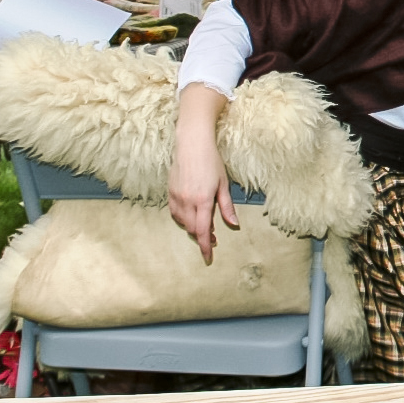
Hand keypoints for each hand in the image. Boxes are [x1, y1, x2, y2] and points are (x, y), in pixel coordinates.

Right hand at [169, 131, 236, 264]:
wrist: (192, 145)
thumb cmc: (212, 162)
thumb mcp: (224, 184)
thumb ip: (227, 207)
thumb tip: (233, 224)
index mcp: (203, 200)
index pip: (202, 231)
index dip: (205, 247)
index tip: (208, 258)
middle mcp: (187, 201)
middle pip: (192, 229)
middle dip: (202, 237)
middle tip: (214, 237)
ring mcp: (176, 197)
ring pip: (182, 222)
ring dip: (193, 228)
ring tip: (205, 226)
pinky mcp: (170, 192)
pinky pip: (175, 213)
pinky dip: (183, 219)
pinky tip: (191, 216)